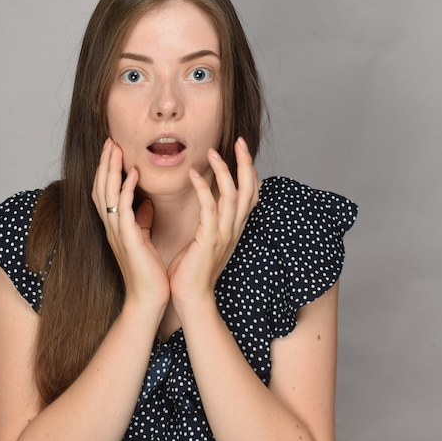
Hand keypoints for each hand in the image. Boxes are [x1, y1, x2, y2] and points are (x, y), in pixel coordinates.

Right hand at [92, 139, 169, 310]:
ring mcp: (117, 233)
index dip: (107, 171)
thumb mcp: (143, 241)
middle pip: (101, 188)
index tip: (114, 150)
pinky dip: (126, 189)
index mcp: (116, 227)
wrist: (149, 299)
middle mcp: (112, 227)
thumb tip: (146, 204)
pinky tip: (132, 174)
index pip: (106, 192)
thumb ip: (141, 221)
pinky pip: (123, 209)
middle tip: (111, 140)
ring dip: (111, 170)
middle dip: (105, 163)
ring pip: (107, 194)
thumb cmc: (148, 272)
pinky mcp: (127, 239)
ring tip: (116, 148)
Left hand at [168, 137, 259, 314]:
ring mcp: (224, 234)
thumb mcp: (204, 242)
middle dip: (246, 163)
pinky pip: (210, 208)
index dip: (249, 173)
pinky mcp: (209, 239)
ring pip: (233, 195)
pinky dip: (204, 188)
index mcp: (232, 229)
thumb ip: (208, 223)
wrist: (191, 299)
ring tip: (212, 152)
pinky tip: (195, 174)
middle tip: (240, 141)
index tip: (241, 152)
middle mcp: (233, 230)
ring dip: (224, 170)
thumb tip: (204, 204)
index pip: (249, 196)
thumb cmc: (191, 271)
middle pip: (249, 190)